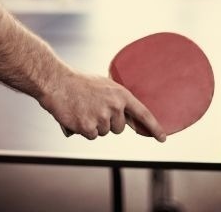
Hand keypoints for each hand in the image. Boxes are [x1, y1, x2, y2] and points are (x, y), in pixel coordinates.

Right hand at [39, 69, 166, 141]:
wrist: (57, 82)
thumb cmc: (79, 83)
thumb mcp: (104, 86)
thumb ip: (117, 100)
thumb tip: (128, 119)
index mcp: (121, 94)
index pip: (143, 113)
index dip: (154, 127)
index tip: (162, 138)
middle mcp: (114, 106)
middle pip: (119, 128)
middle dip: (108, 122)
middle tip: (93, 108)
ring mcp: (102, 117)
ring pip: (103, 132)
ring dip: (94, 125)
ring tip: (83, 109)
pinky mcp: (88, 127)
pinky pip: (91, 136)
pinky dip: (83, 130)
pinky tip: (76, 116)